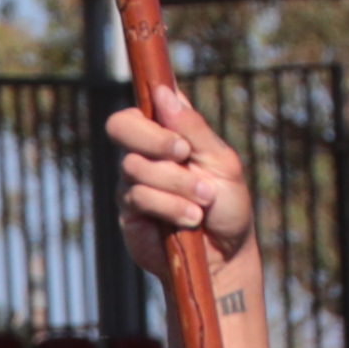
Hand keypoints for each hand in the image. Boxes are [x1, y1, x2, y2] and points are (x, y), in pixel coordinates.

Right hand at [107, 84, 255, 269]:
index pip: (144, 104)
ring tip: (203, 200)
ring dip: (176, 182)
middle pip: (121, 125)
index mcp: (170, 132)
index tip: (181, 129)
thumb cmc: (227, 204)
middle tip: (184, 154)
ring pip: (135, 165)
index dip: (153, 108)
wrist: (224, 255)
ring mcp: (133, 181)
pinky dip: (169, 206)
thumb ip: (193, 128)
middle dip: (154, 139)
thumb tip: (163, 93)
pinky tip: (191, 219)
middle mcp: (146, 152)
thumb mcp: (221, 161)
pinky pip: (138, 197)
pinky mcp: (128, 211)